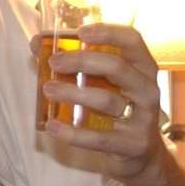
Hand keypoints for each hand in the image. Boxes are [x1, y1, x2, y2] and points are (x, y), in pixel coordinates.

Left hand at [41, 23, 173, 185]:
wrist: (142, 153)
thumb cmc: (118, 106)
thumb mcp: (104, 82)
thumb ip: (74, 62)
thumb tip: (36, 44)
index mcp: (143, 68)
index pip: (133, 40)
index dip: (108, 32)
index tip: (80, 32)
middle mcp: (148, 90)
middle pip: (116, 67)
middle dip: (82, 61)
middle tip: (54, 63)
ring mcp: (144, 118)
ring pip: (106, 101)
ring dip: (72, 93)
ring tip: (47, 89)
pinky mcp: (133, 144)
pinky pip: (100, 139)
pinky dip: (73, 133)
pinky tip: (52, 126)